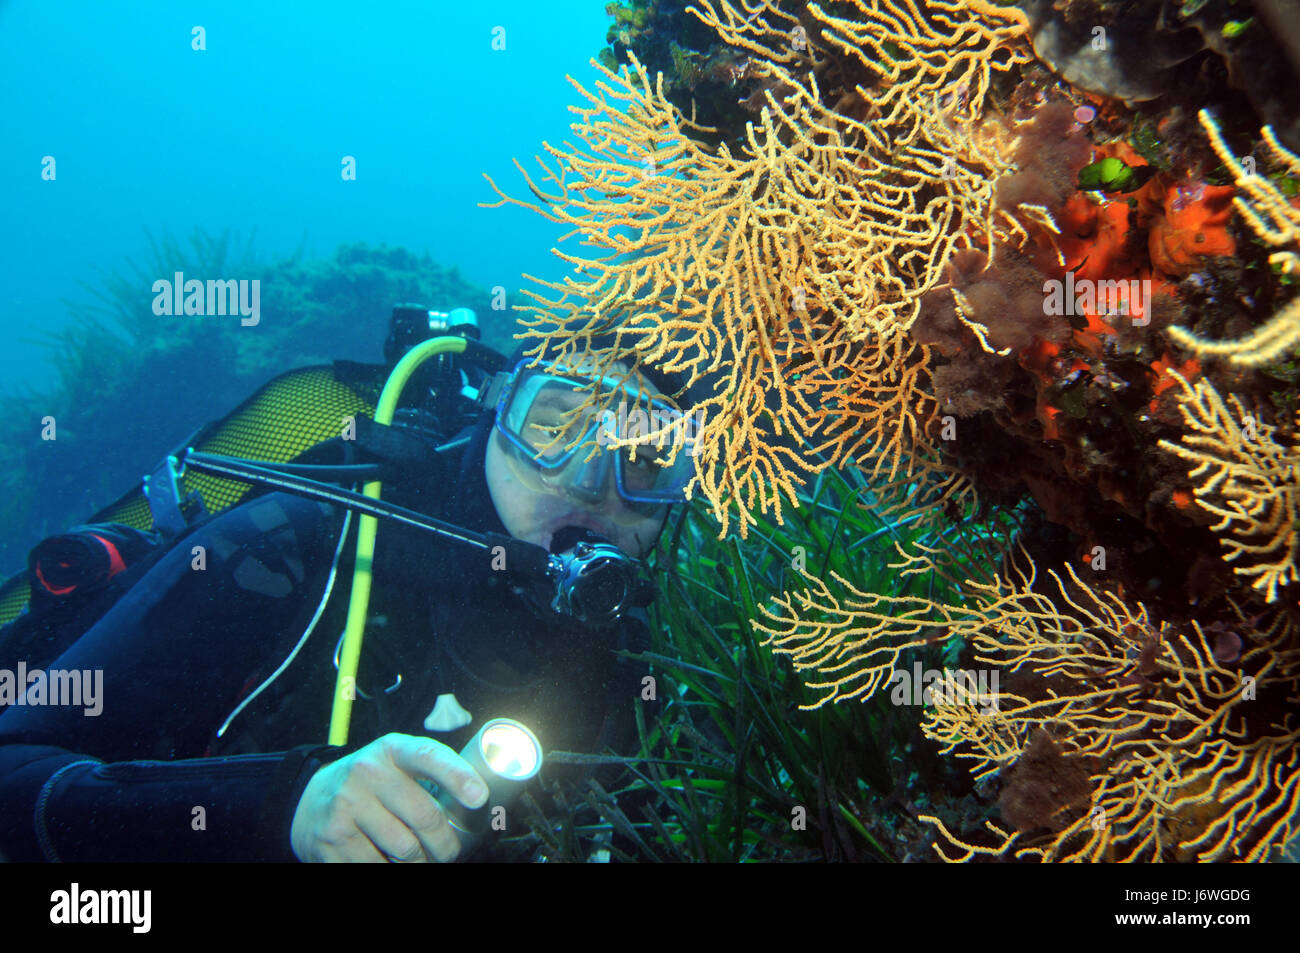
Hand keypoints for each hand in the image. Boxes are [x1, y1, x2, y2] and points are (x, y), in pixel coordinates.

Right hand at [290, 733, 487, 862]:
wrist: (311, 799)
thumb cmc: (371, 783)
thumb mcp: (396, 764)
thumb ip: (431, 773)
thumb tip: (477, 803)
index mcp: (391, 750)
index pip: (428, 756)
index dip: (457, 777)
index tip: (479, 797)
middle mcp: (367, 773)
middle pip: (425, 816)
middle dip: (445, 843)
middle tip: (449, 852)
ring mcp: (347, 806)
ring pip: (405, 849)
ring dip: (421, 863)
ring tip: (422, 860)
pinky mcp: (334, 839)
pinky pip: (378, 867)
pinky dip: (392, 869)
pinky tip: (391, 862)